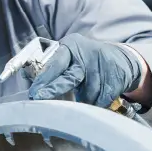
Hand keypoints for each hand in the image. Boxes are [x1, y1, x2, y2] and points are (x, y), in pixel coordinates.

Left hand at [28, 34, 142, 107]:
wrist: (121, 59)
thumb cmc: (86, 60)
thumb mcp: (70, 57)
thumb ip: (53, 68)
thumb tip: (29, 83)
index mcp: (72, 46)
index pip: (55, 63)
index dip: (44, 79)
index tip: (34, 93)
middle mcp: (87, 55)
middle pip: (69, 78)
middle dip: (54, 90)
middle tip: (41, 99)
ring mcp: (102, 67)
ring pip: (85, 95)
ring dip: (81, 101)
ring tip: (83, 96)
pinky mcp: (115, 80)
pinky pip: (99, 101)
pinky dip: (95, 104)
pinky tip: (96, 96)